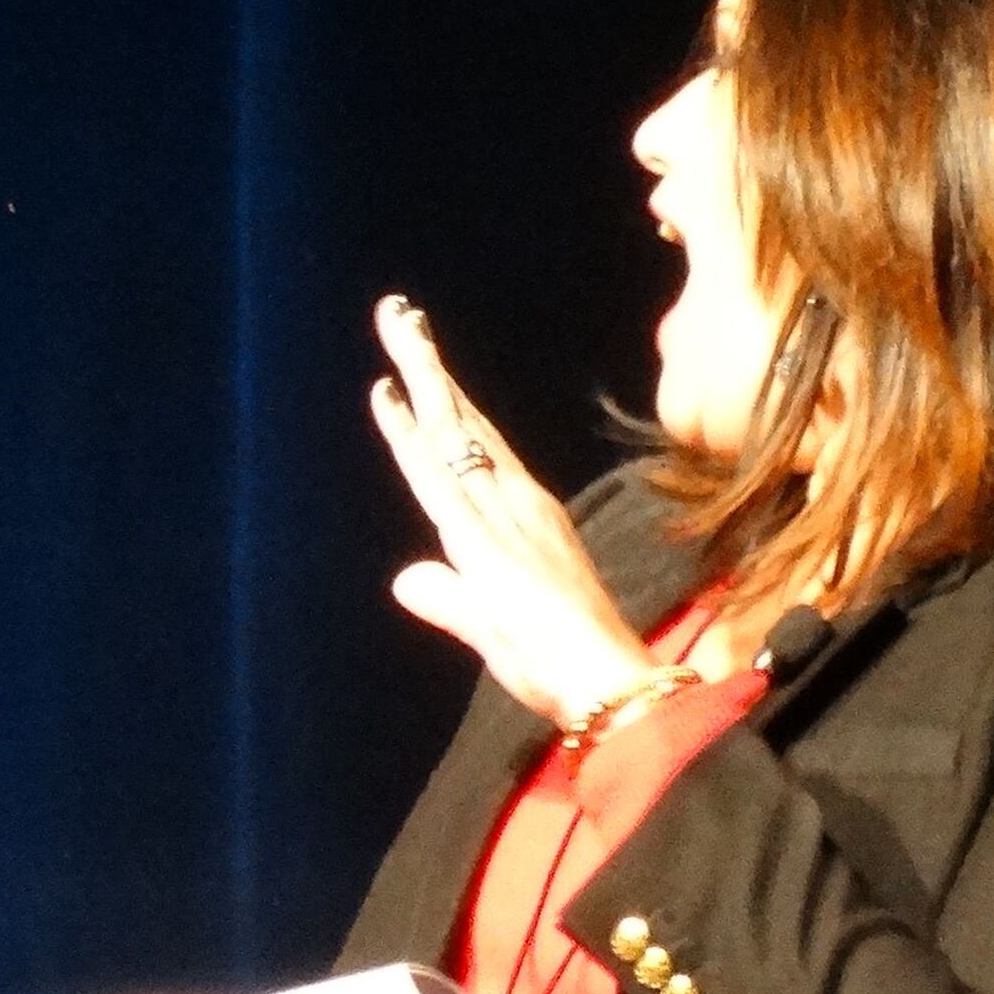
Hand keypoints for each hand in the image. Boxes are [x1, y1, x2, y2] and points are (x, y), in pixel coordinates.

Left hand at [366, 295, 671, 729]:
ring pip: (451, 428)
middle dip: (427, 366)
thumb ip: (448, 598)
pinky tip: (389, 396)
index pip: (469, 450)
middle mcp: (513, 501)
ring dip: (421, 374)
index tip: (405, 370)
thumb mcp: (487, 626)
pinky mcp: (483, 535)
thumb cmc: (560, 663)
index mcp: (519, 519)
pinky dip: (413, 431)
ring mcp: (500, 512)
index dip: (436, 408)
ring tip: (396, 323)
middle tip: (396, 312)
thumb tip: (408, 580)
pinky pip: (438, 470)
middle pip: (460, 420)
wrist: (603, 681)